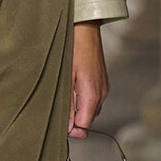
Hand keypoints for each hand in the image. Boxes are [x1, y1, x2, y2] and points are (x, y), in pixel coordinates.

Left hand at [69, 21, 108, 139]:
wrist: (85, 29)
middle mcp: (101, 94)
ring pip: (90, 111)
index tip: (59, 123)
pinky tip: (72, 90)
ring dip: (78, 110)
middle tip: (57, 108)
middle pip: (88, 121)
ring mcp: (104, 88)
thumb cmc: (72, 49)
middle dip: (74, 121)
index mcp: (92, 95)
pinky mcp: (103, 83)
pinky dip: (83, 101)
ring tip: (63, 97)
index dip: (71, 130)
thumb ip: (66, 105)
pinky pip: (93, 100)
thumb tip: (68, 127)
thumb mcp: (64, 78)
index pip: (84, 127)